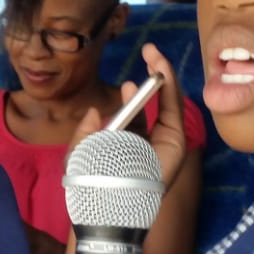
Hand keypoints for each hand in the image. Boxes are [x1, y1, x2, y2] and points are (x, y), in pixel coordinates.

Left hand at [68, 44, 188, 187]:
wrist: (109, 201)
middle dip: (152, 78)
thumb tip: (95, 113)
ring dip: (163, 75)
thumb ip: (84, 133)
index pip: (134, 117)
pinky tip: (160, 68)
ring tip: (153, 53)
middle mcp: (147, 144)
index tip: (127, 81)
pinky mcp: (175, 142)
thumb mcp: (78, 155)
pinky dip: (170, 85)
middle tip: (147, 51)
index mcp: (126, 147)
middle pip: (154, 105)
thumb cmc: (92, 185)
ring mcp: (163, 143)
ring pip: (167, 102)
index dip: (133, 97)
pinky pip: (174, 108)